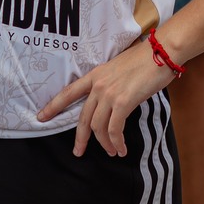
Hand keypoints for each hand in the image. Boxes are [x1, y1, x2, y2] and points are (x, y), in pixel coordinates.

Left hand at [37, 38, 167, 157]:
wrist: (162, 52)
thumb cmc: (146, 60)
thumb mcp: (119, 69)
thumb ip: (110, 84)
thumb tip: (112, 101)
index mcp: (95, 75)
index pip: (69, 92)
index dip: (53, 106)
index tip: (41, 117)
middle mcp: (98, 85)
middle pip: (83, 117)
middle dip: (80, 138)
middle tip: (78, 151)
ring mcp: (109, 94)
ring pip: (98, 127)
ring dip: (105, 143)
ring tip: (112, 151)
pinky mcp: (123, 102)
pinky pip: (114, 129)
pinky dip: (117, 142)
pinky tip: (121, 149)